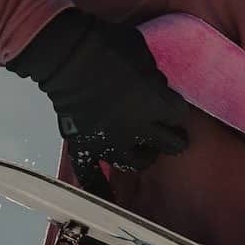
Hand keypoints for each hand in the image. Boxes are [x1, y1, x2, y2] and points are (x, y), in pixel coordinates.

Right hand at [7, 10, 189, 173]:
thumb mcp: (143, 51)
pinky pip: (92, 176)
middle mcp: (139, 129)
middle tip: (168, 134)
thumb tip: (156, 84)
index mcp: (158, 104)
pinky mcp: (86, 146)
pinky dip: (99, 188)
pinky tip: (107, 200)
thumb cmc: (107, 44)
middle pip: (170, 145)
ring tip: (142, 150)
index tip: (170, 105)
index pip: (179, 115)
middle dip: (171, 139)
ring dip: (143, 157)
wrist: (66, 55)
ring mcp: (111, 142)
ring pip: (138, 163)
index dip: (174, 109)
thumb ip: (154, 74)